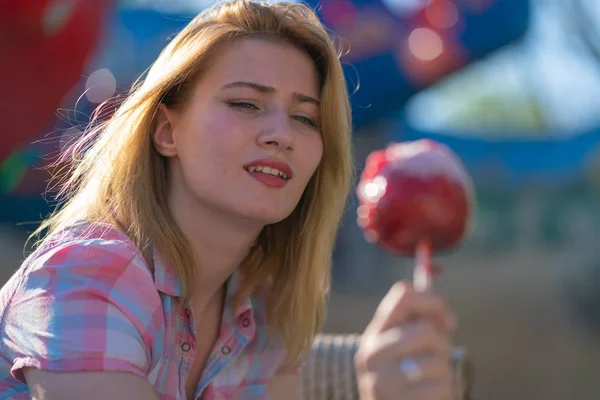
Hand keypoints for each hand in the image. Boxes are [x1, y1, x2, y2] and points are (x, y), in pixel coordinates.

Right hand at [355, 282, 455, 399]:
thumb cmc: (409, 384)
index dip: (433, 300)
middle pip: (426, 329)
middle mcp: (370, 355)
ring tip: (430, 385)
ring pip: (438, 360)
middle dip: (443, 346)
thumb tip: (428, 272)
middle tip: (437, 363)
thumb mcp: (407, 350)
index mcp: (373, 335)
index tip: (448, 321)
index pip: (402, 294)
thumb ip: (416, 319)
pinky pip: (441, 387)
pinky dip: (444, 395)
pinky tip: (430, 399)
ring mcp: (381, 382)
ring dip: (445, 374)